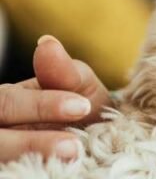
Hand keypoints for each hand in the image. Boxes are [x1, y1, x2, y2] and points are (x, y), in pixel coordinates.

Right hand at [0, 35, 111, 162]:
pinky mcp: (4, 171)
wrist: (93, 146)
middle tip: (74, 145)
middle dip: (32, 141)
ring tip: (71, 156)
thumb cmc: (82, 112)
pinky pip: (5, 171)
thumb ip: (65, 72)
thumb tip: (46, 43)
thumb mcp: (79, 89)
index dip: (41, 105)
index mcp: (4, 101)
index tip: (82, 107)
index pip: (7, 101)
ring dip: (28, 156)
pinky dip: (21, 171)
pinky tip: (48, 172)